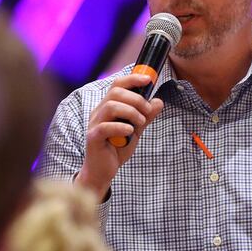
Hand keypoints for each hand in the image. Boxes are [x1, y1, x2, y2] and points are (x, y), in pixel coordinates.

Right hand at [76, 74, 163, 200]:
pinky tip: (129, 131)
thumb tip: (158, 101)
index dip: (133, 79)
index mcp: (108, 107)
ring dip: (130, 111)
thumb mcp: (136, 130)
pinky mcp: (93, 137)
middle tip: (147, 111)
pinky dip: (121, 126)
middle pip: (115, 92)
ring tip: (140, 122)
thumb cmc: (116, 149)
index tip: (149, 79)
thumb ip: (145, 116)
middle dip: (136, 99)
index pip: (118, 85)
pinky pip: (105, 126)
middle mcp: (99, 112)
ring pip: (111, 106)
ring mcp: (94, 124)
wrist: (103, 171)